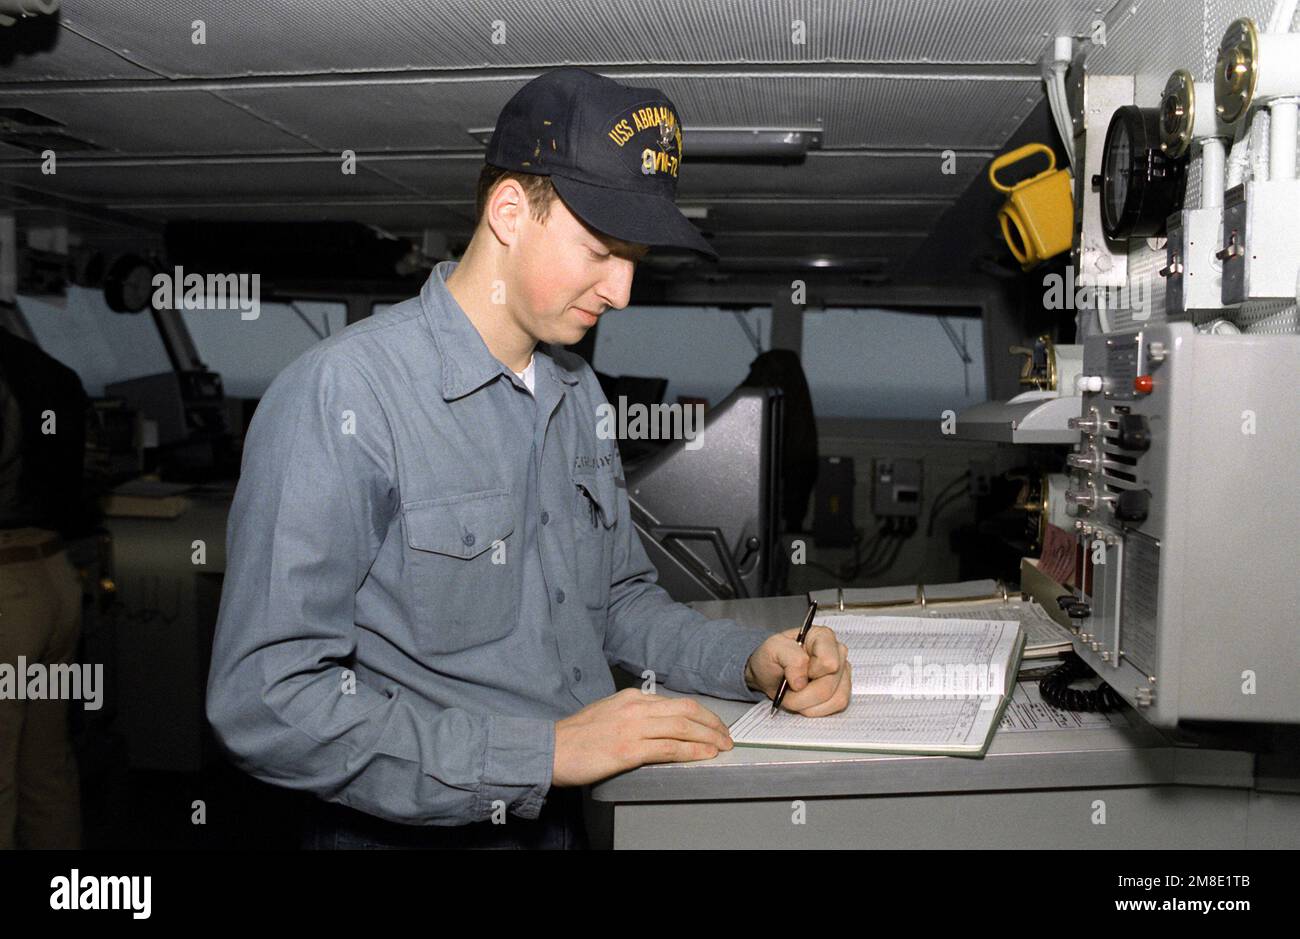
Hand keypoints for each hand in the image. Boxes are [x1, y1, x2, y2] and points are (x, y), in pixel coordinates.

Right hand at [552, 687, 733, 786]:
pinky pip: (669, 748)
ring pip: (682, 727)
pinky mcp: (629, 750)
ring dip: (708, 737)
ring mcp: (633, 728)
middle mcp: (636, 707)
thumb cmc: (576, 736)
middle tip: (727, 736)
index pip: (677, 702)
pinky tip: (704, 755)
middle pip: (686, 710)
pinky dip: (692, 751)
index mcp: (631, 697)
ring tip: (722, 747)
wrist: (551, 749)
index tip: (713, 724)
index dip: (701, 714)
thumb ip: (633, 714)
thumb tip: (658, 725)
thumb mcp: (608, 713)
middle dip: (712, 723)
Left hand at [743, 626, 850, 716]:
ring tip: (795, 696)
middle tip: (788, 691)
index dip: (809, 672)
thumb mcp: (772, 649)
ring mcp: (843, 673)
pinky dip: (816, 710)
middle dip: (803, 695)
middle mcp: (838, 653)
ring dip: (809, 705)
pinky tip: (805, 701)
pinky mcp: (842, 690)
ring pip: (836, 699)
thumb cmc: (773, 658)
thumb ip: (789, 658)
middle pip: (829, 685)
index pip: (828, 662)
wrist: (771, 675)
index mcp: (823, 637)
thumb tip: (802, 682)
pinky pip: (836, 707)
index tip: (793, 672)